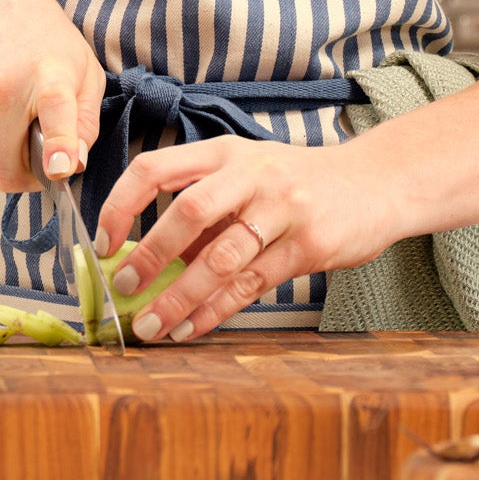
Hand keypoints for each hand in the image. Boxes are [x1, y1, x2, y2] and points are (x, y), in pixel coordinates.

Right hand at [0, 0, 107, 194]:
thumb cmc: (44, 40)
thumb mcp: (85, 70)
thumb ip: (87, 121)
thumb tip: (74, 164)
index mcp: (51, 75)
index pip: (55, 112)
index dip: (59, 145)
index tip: (59, 168)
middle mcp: (6, 87)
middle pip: (10, 165)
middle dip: (27, 175)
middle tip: (42, 156)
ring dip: (8, 146)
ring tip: (16, 105)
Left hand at [92, 135, 393, 341]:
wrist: (376, 183)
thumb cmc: (299, 185)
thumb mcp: (248, 178)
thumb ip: (205, 212)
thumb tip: (145, 263)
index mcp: (225, 152)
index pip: (156, 168)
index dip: (121, 205)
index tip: (102, 243)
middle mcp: (252, 173)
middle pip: (188, 211)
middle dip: (148, 255)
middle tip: (123, 288)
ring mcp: (283, 208)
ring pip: (221, 258)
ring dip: (180, 297)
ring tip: (153, 326)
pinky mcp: (309, 244)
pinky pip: (252, 284)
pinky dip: (216, 311)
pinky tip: (192, 327)